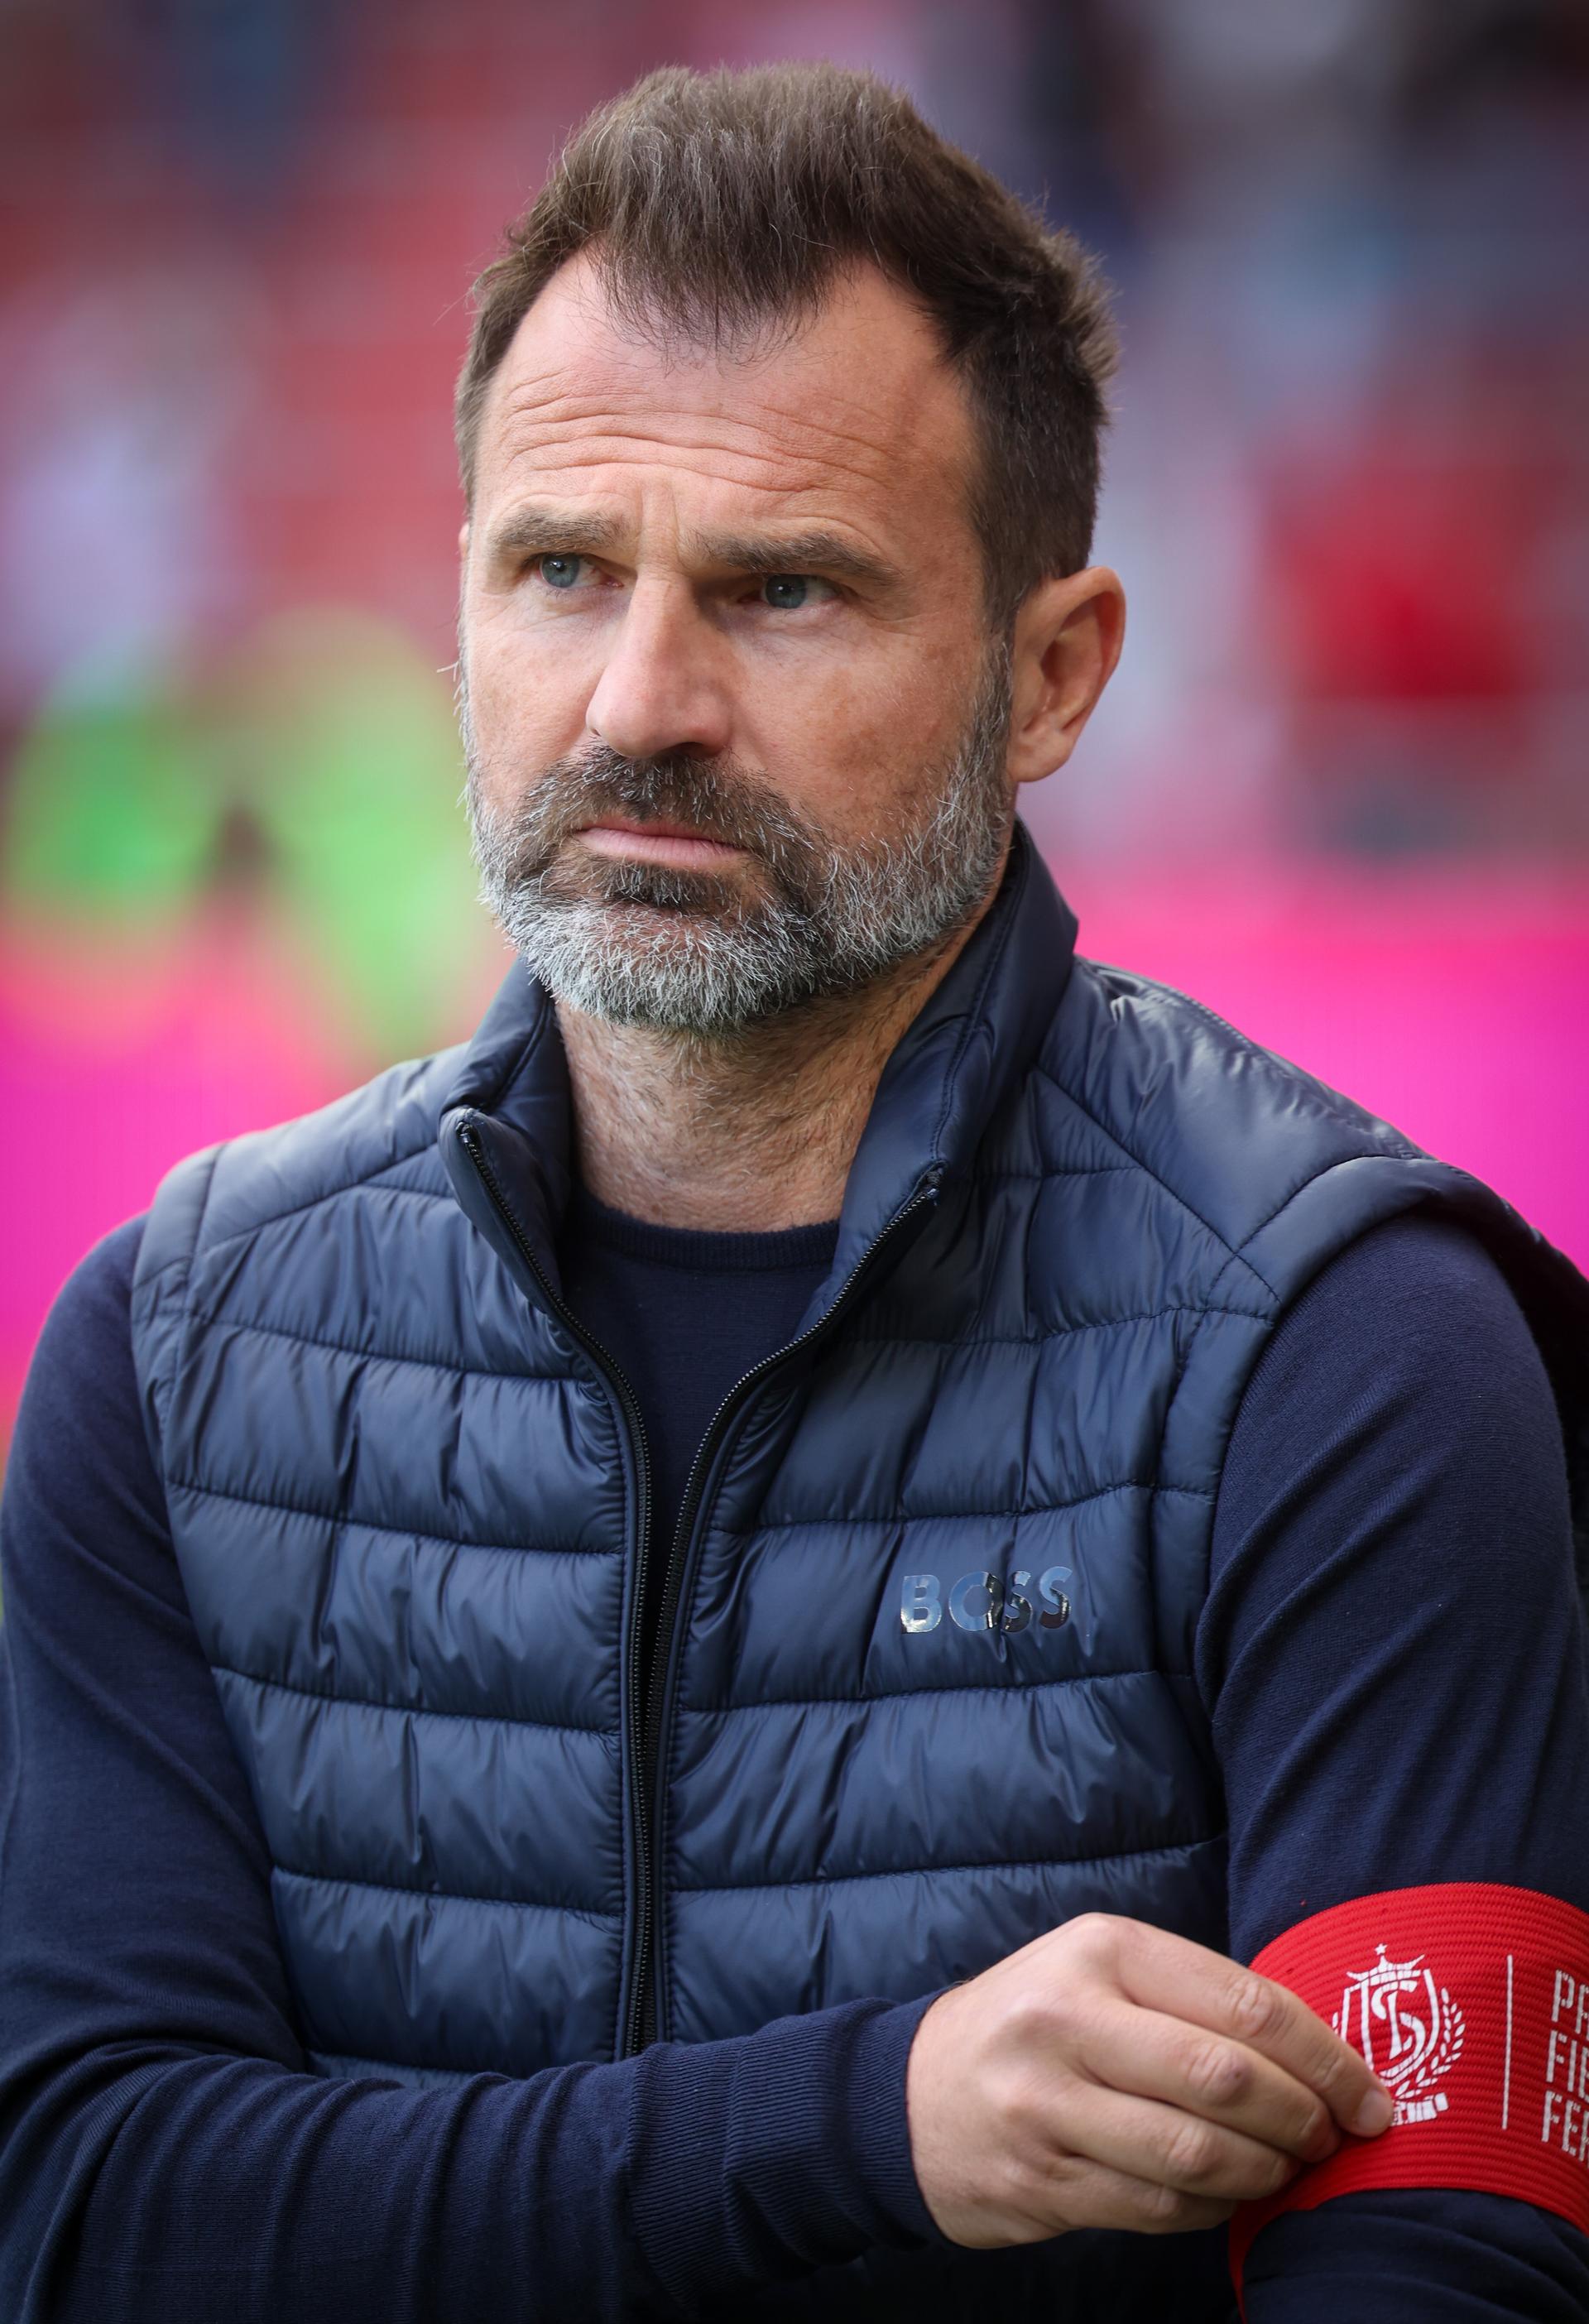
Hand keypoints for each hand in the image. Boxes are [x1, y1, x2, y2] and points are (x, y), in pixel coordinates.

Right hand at [905, 1912, 1393, 2245]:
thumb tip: (1322, 2052)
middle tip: (1334, 2138)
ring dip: (1266, 2173)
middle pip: (1225, 2080)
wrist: (910, 2095)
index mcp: (1099, 1950)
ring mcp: (1046, 2105)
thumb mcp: (1097, 1971)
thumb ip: (1192, 1996)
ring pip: (1197, 2154)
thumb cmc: (1034, 2023)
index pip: (1244, 2004)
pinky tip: (1228, 2194)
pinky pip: (1160, 2206)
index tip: (1371, 2096)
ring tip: (1287, 2168)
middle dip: (1304, 2119)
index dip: (1327, 2058)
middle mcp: (1067, 2019)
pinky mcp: (1041, 2180)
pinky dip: (1215, 2208)